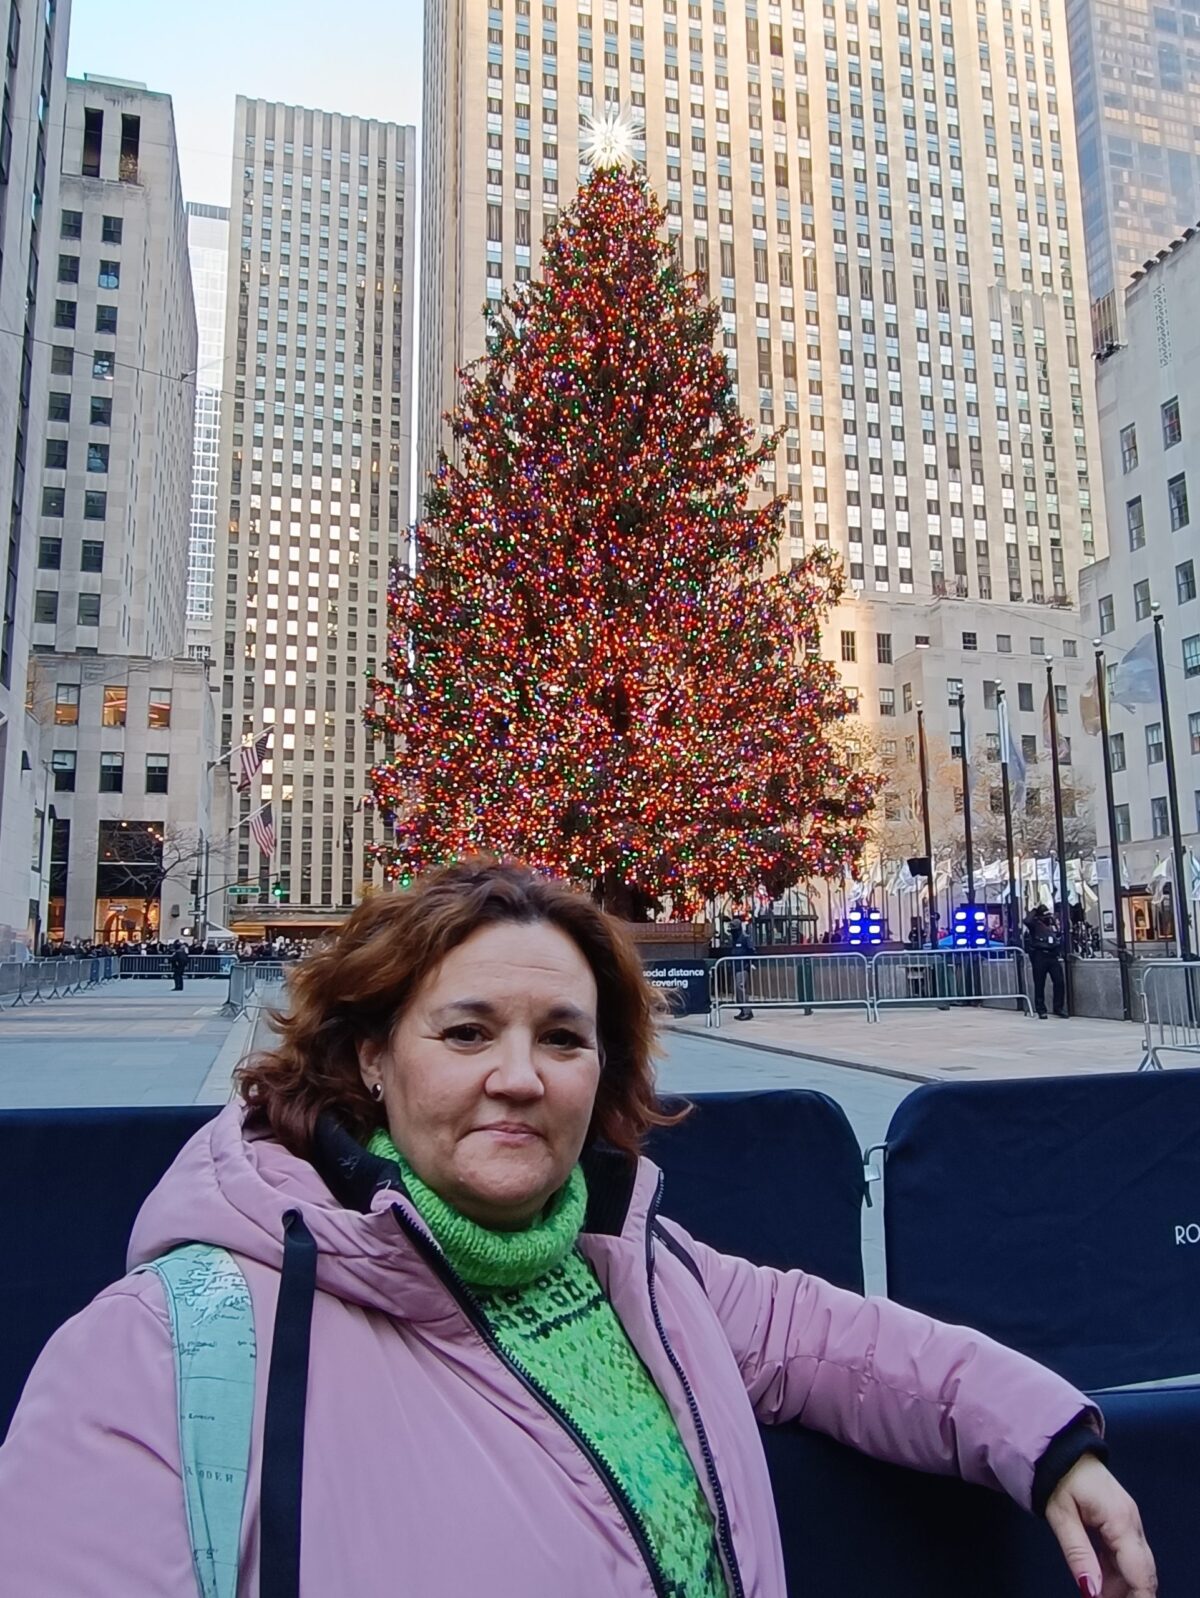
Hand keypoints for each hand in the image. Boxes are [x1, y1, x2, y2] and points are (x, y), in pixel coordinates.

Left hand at [1044, 1455, 1155, 1596]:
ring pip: (1134, 1564)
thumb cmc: (1058, 1477)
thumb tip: (1091, 1592)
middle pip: (1141, 1571)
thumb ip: (1078, 1554)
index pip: (1140, 1572)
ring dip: (1121, 1585)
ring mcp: (1129, 1521)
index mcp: (1120, 1521)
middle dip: (1130, 1594)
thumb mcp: (1061, 1516)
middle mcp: (1132, 1522)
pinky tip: (1100, 1583)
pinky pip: (1125, 1553)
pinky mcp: (1122, 1520)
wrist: (1061, 1447)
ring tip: (1097, 1596)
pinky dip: (1115, 1571)